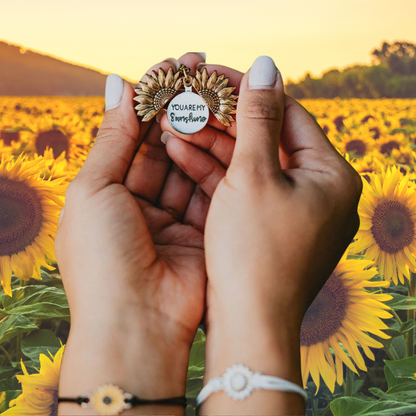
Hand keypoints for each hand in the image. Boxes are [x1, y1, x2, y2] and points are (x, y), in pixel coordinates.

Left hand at [55, 53, 209, 414]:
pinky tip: (223, 131)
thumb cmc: (103, 259)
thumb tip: (117, 83)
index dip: (149, 101)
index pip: (131, 136)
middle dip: (179, 110)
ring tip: (213, 95)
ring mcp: (173, 217)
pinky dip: (214, 161)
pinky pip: (209, 188)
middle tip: (200, 73)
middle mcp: (140, 203)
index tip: (172, 67)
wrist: (138, 323)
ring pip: (188, 164)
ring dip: (199, 131)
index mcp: (107, 194)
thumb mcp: (95, 189)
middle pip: (162, 146)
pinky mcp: (201, 230)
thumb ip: (111, 138)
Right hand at [160, 56, 361, 414]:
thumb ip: (258, 118)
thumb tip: (266, 65)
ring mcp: (291, 210)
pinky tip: (180, 151)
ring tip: (174, 123)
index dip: (247, 90)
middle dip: (222, 119)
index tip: (212, 74)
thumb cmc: (256, 254)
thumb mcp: (254, 175)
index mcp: (331, 175)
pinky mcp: (266, 226)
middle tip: (186, 99)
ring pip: (248, 164)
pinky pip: (240, 189)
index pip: (288, 113)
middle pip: (266, 139)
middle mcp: (317, 192)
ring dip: (211, 144)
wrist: (248, 326)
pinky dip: (213, 172)